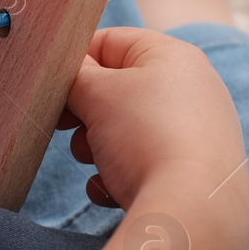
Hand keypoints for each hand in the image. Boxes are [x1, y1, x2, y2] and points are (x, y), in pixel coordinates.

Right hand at [59, 27, 244, 209]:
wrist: (194, 207)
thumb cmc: (147, 137)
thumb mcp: (97, 94)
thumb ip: (75, 75)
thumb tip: (72, 73)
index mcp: (173, 55)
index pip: (111, 41)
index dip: (76, 62)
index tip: (53, 87)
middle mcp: (192, 88)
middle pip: (118, 89)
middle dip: (86, 111)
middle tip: (66, 127)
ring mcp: (196, 130)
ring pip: (126, 129)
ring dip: (97, 146)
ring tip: (93, 160)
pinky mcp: (194, 170)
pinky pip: (144, 163)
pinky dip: (120, 174)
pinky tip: (111, 189)